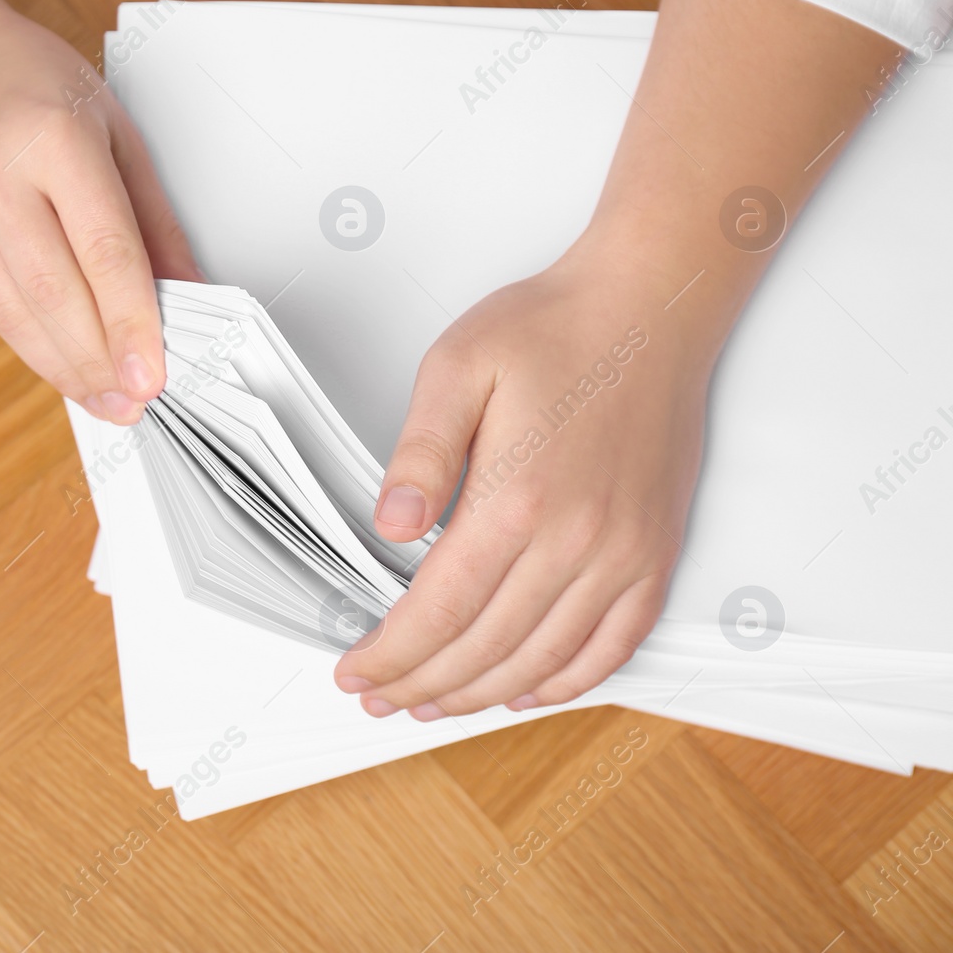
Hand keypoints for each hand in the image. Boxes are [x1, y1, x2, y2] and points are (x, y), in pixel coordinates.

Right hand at [0, 6, 199, 424]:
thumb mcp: (114, 127)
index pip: (103, 248)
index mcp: (53, 137)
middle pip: (55, 291)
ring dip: (64, 367)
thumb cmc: (31, 83)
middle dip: (99, 359)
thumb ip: (152, 215)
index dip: (130, 321)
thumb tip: (188, 290)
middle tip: (135, 400)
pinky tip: (63, 364)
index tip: (153, 372)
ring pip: (14, 312)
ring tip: (105, 400)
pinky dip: (30, 343)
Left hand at [333, 246, 712, 717]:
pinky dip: (564, 682)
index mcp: (515, 497)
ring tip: (434, 703)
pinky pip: (613, 647)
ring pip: (543, 660)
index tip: (356, 672)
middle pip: (484, 647)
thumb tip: (393, 526)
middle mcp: (576, 539)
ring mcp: (624, 554)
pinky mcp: (655, 554)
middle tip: (380, 696)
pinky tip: (524, 691)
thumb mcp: (457, 367)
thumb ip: (420, 452)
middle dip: (421, 684)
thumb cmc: (554, 331)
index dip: (391, 654)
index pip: (438, 610)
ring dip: (482, 694)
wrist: (650, 308)